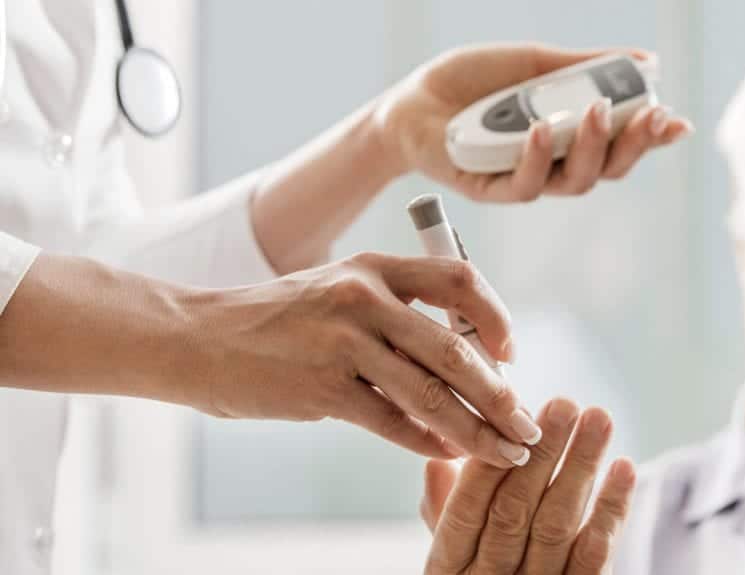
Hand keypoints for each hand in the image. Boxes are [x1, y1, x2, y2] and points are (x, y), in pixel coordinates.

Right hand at [187, 251, 540, 468]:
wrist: (200, 339)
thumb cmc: (279, 320)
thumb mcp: (340, 291)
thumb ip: (397, 313)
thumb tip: (466, 357)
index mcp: (375, 267)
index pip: (459, 279)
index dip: (497, 317)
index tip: (513, 355)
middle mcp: (364, 298)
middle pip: (456, 348)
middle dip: (502, 394)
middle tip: (528, 426)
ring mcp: (343, 343)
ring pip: (432, 393)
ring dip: (477, 430)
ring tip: (505, 452)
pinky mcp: (323, 388)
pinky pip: (393, 422)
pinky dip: (428, 442)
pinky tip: (449, 454)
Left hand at [379, 43, 691, 201]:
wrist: (412, 100)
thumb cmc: (472, 82)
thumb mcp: (533, 62)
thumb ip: (584, 65)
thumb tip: (647, 61)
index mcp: (569, 134)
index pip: (620, 141)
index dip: (652, 136)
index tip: (678, 120)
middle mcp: (554, 163)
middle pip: (608, 169)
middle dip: (636, 145)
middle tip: (654, 116)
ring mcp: (525, 178)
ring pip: (575, 181)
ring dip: (594, 147)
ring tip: (600, 111)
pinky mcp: (492, 190)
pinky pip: (525, 185)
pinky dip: (537, 156)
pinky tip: (541, 129)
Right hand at [420, 398, 636, 573]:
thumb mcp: (453, 560)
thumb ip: (444, 513)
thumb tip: (437, 460)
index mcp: (449, 570)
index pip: (465, 511)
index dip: (489, 462)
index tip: (514, 416)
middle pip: (515, 512)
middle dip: (543, 453)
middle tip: (565, 402)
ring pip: (557, 528)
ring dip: (581, 468)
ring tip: (599, 419)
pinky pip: (594, 558)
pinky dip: (612, 510)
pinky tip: (624, 469)